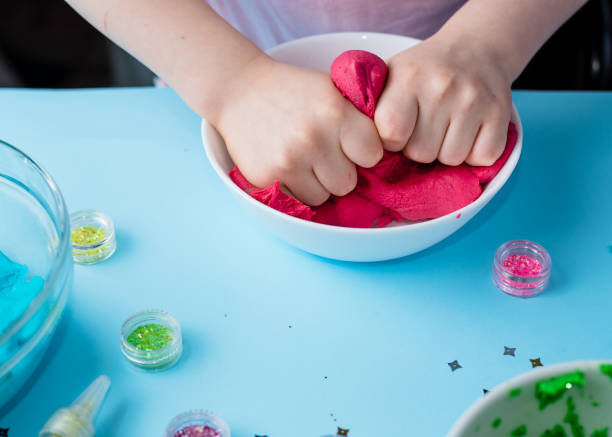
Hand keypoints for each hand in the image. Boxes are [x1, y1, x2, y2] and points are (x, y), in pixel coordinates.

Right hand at [215, 56, 382, 205]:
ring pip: (324, 196)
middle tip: (324, 154)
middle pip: (349, 183)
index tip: (350, 144)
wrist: (239, 91)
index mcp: (336, 112)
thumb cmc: (293, 91)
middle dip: (339, 172)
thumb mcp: (331, 90)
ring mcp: (289, 160)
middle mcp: (314, 137)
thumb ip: (358, 118)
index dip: (363, 152)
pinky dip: (296, 189)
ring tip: (304, 160)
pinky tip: (287, 166)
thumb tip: (388, 155)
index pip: (373, 155)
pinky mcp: (267, 178)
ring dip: (318, 184)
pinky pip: (299, 201)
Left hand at [374, 34, 512, 165]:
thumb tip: (362, 147)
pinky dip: (474, 153)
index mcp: (408, 78)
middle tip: (425, 128)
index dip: (392, 141)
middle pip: (422, 153)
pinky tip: (469, 132)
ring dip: (446, 152)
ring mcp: (474, 101)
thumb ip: (373, 109)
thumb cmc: (423, 72)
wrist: (475, 49)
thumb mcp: (391, 77)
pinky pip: (482, 158)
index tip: (398, 131)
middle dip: (420, 148)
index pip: (391, 134)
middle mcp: (442, 88)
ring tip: (446, 128)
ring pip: (451, 159)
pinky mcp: (500, 114)